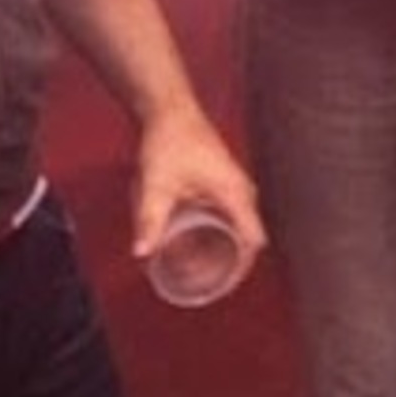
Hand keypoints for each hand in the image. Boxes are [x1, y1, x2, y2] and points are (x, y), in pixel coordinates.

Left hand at [127, 103, 264, 296]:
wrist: (171, 111)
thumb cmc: (169, 144)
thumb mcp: (156, 186)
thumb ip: (150, 221)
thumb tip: (141, 254)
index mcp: (235, 195)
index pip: (254, 241)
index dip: (242, 267)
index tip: (223, 285)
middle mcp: (243, 192)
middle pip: (249, 237)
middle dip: (232, 263)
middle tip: (209, 283)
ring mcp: (236, 186)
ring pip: (241, 227)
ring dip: (227, 247)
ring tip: (205, 269)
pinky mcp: (226, 184)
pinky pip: (233, 216)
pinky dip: (222, 233)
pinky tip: (201, 243)